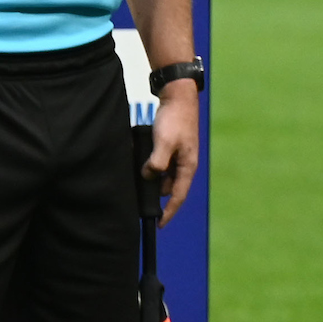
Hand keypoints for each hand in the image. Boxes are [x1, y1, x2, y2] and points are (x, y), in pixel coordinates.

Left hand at [145, 81, 199, 225]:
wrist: (177, 97)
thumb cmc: (174, 120)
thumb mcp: (165, 143)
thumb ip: (157, 162)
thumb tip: (149, 176)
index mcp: (187, 167)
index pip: (178, 197)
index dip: (168, 212)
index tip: (158, 224)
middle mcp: (184, 165)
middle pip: (167, 187)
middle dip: (153, 192)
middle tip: (136, 196)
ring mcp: (177, 156)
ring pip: (161, 175)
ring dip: (149, 176)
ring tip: (135, 176)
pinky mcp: (169, 148)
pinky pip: (158, 163)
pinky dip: (148, 165)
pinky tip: (137, 160)